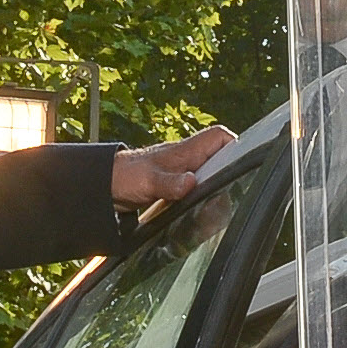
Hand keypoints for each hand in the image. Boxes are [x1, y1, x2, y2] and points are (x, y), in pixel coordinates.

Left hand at [111, 127, 232, 211]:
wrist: (107, 184)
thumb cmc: (126, 175)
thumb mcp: (148, 181)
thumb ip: (170, 183)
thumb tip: (191, 182)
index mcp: (186, 151)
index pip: (219, 136)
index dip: (234, 145)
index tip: (240, 164)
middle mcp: (188, 159)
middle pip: (220, 157)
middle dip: (228, 173)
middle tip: (229, 192)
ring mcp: (183, 172)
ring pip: (211, 174)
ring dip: (216, 188)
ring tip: (217, 206)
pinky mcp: (177, 185)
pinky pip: (199, 187)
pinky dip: (203, 197)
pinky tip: (202, 210)